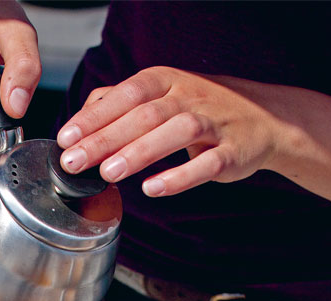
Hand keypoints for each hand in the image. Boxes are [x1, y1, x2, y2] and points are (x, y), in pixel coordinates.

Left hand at [56, 66, 330, 219]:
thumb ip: (120, 103)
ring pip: (173, 133)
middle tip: (74, 162)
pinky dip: (179, 176)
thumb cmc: (201, 109)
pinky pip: (206, 164)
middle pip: (143, 115)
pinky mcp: (232, 152)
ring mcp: (213, 123)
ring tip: (108, 173)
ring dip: (139, 153)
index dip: (93, 117)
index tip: (65, 139)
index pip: (124, 95)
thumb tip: (81, 115)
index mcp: (166, 81)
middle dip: (105, 139)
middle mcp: (188, 97)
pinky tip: (154, 189)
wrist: (264, 118)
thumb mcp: (161, 95)